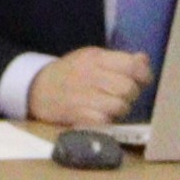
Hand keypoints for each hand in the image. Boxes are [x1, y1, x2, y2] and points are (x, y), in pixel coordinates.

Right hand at [25, 49, 152, 130]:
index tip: (142, 81)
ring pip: (119, 106)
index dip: (144, 75)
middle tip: (124, 97)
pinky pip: (102, 121)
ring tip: (112, 108)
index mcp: (96, 58)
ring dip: (120, 110)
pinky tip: (99, 116)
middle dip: (131, 95)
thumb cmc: (70, 73)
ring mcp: (81, 95)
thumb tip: (143, 60)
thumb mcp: (92, 58)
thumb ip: (119, 60)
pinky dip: (105, 121)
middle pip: (128, 88)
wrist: (35, 88)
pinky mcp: (75, 114)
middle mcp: (89, 74)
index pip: (132, 65)